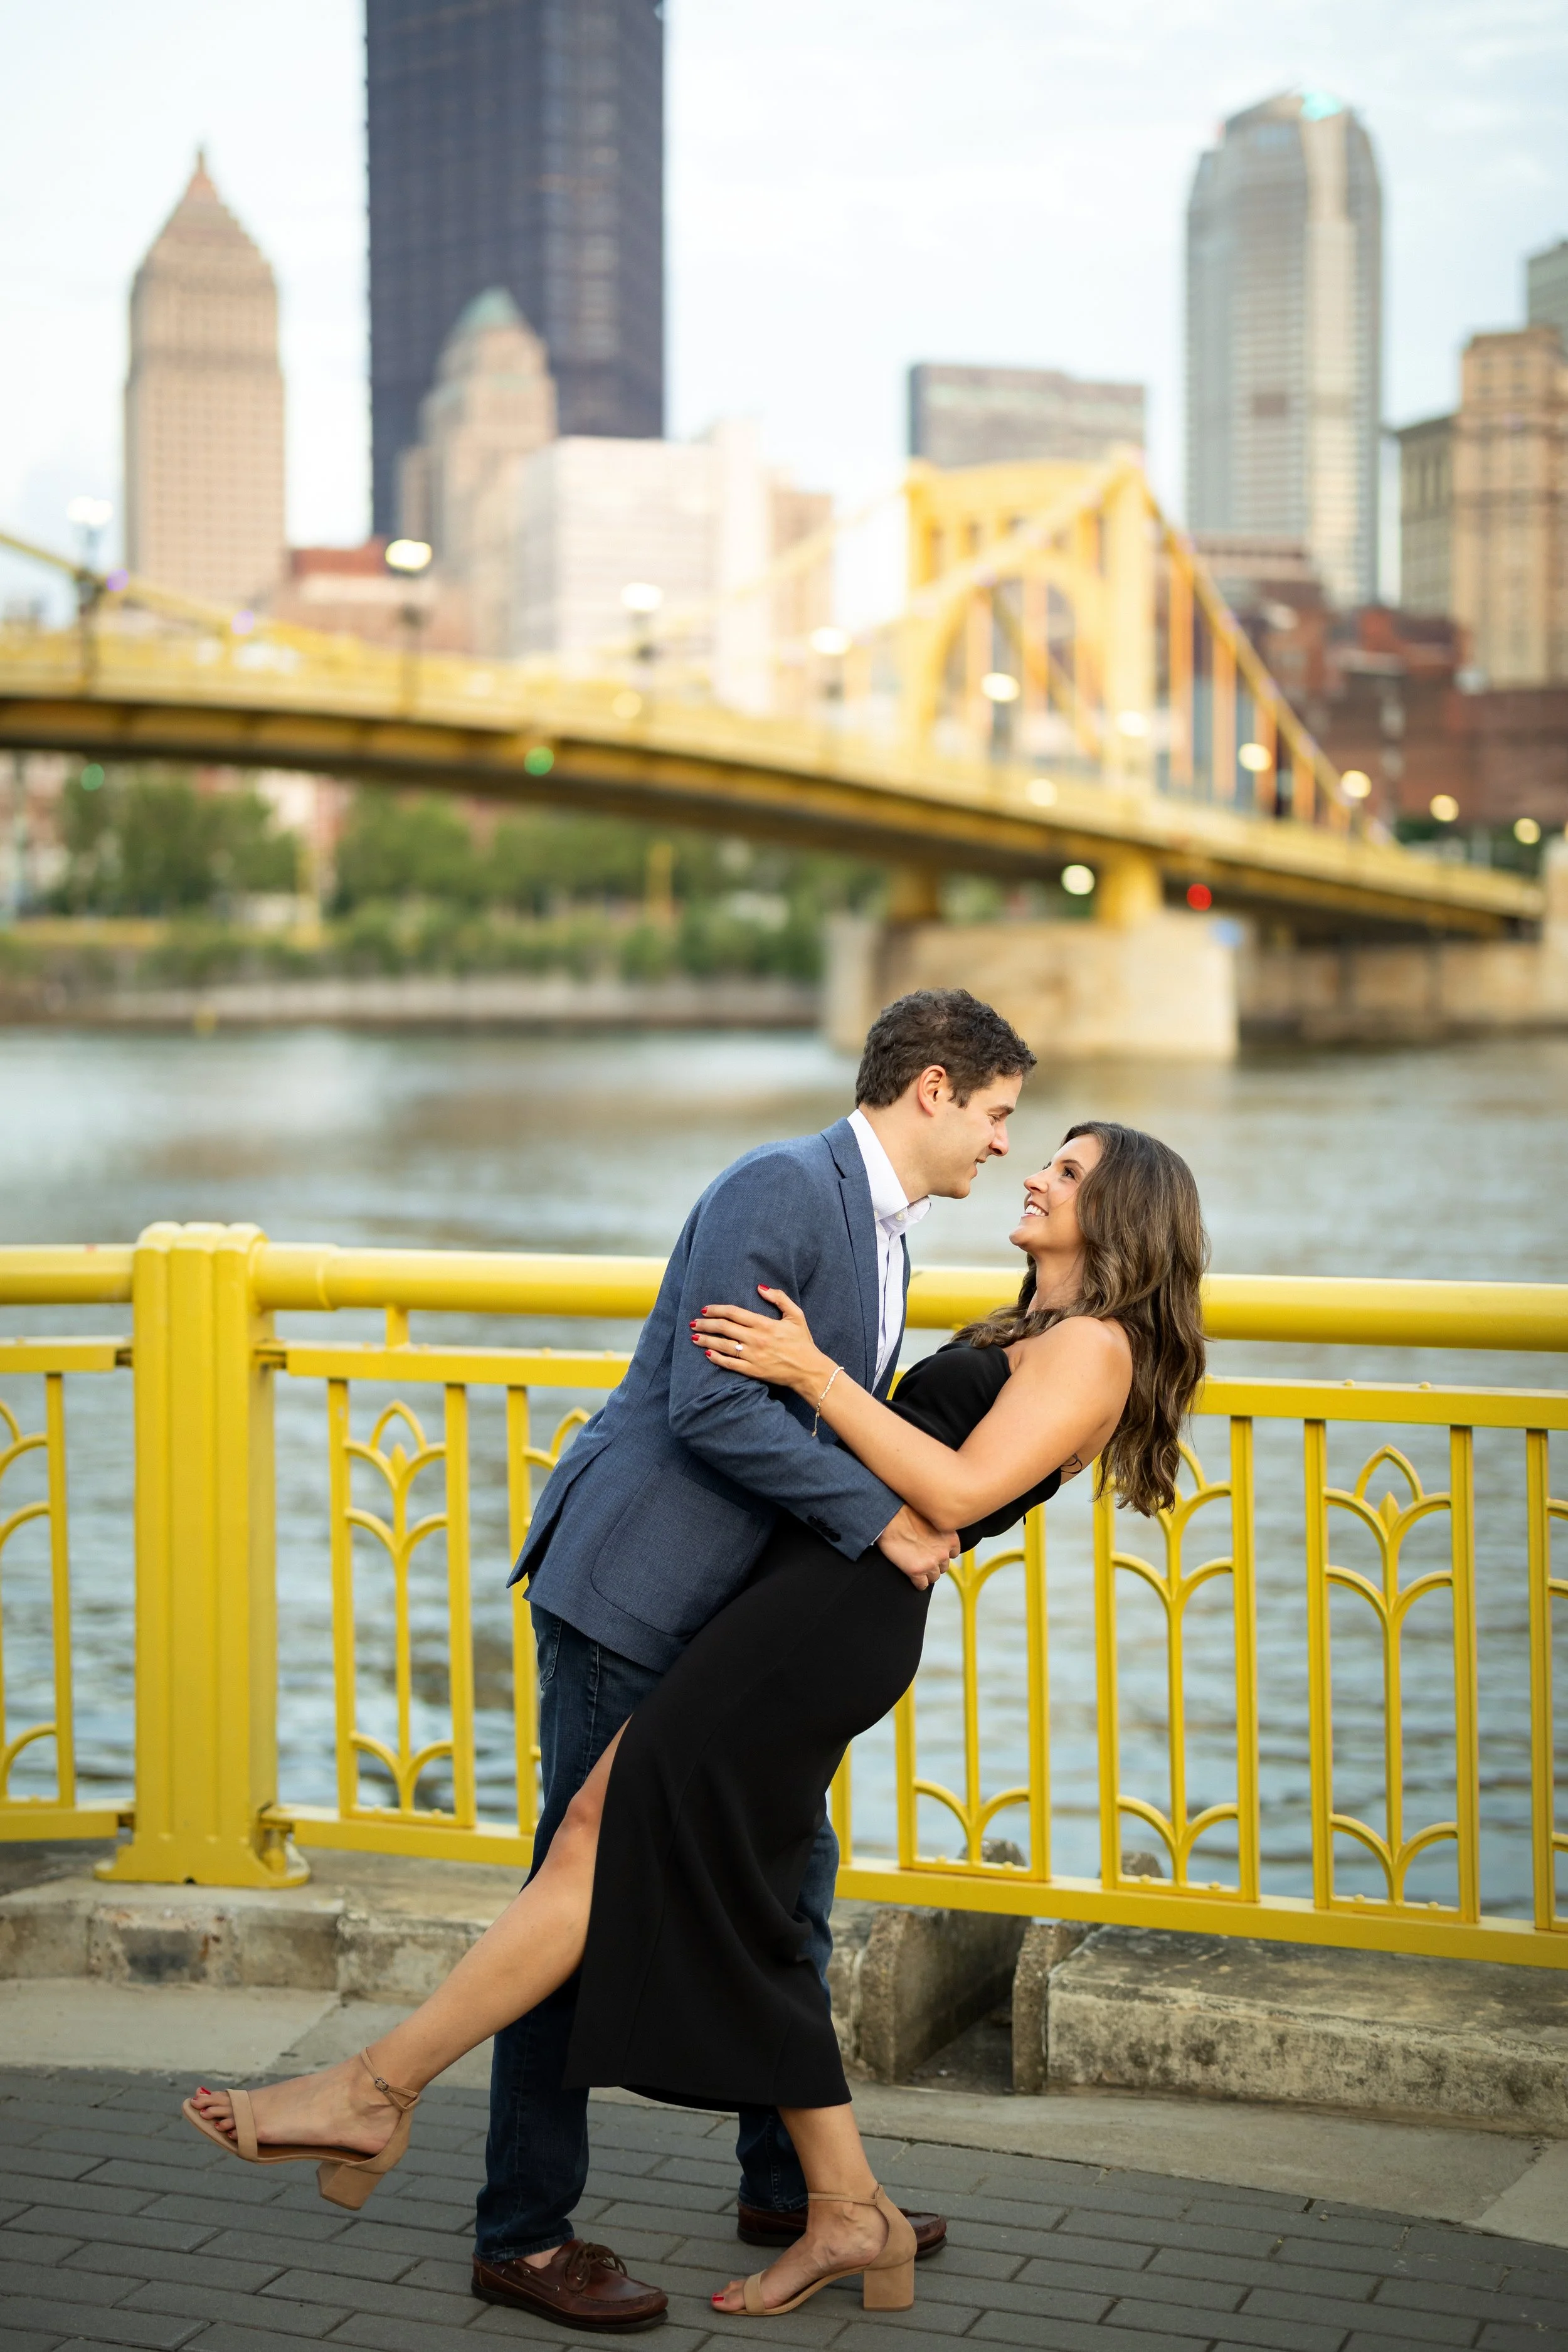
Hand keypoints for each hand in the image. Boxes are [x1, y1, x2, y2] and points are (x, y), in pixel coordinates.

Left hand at [690, 1286, 831, 1398]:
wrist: (809, 1370)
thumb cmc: (802, 1342)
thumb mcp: (796, 1316)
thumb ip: (779, 1298)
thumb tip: (760, 1287)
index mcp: (764, 1324)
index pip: (734, 1313)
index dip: (717, 1310)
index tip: (706, 1309)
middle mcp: (756, 1339)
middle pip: (724, 1328)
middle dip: (706, 1324)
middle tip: (694, 1322)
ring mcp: (753, 1356)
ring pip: (723, 1346)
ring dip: (706, 1340)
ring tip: (694, 1337)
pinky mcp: (752, 1371)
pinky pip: (730, 1364)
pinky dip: (716, 1358)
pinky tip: (707, 1354)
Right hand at [876, 1503, 960, 1591]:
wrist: (890, 1518)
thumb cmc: (906, 1514)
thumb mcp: (932, 1519)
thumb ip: (939, 1532)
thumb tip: (936, 1541)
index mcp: (950, 1538)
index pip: (953, 1553)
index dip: (941, 1553)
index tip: (932, 1551)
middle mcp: (943, 1552)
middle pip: (943, 1567)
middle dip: (934, 1564)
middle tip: (921, 1558)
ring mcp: (931, 1563)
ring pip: (934, 1577)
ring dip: (926, 1574)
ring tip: (915, 1566)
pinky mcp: (917, 1571)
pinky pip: (922, 1585)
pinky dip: (917, 1583)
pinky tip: (911, 1575)